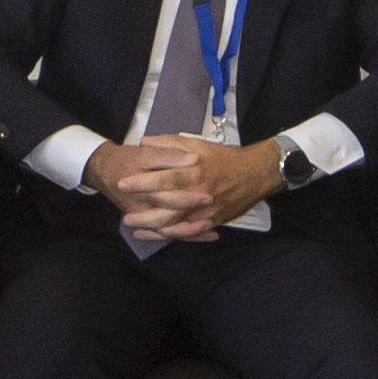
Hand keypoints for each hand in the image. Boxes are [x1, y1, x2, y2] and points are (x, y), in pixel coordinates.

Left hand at [89, 134, 273, 241]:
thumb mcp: (197, 144)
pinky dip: (173, 236)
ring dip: (153, 229)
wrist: (254, 173)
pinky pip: (190, 232)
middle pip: (165, 206)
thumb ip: (170, 143)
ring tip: (135, 228)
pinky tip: (160, 235)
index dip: (140, 183)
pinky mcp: (212, 220)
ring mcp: (206, 210)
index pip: (161, 179)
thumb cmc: (223, 158)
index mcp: (193, 171)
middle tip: (125, 216)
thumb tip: (145, 142)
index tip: (122, 184)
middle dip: (142, 213)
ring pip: (175, 224)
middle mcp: (198, 193)